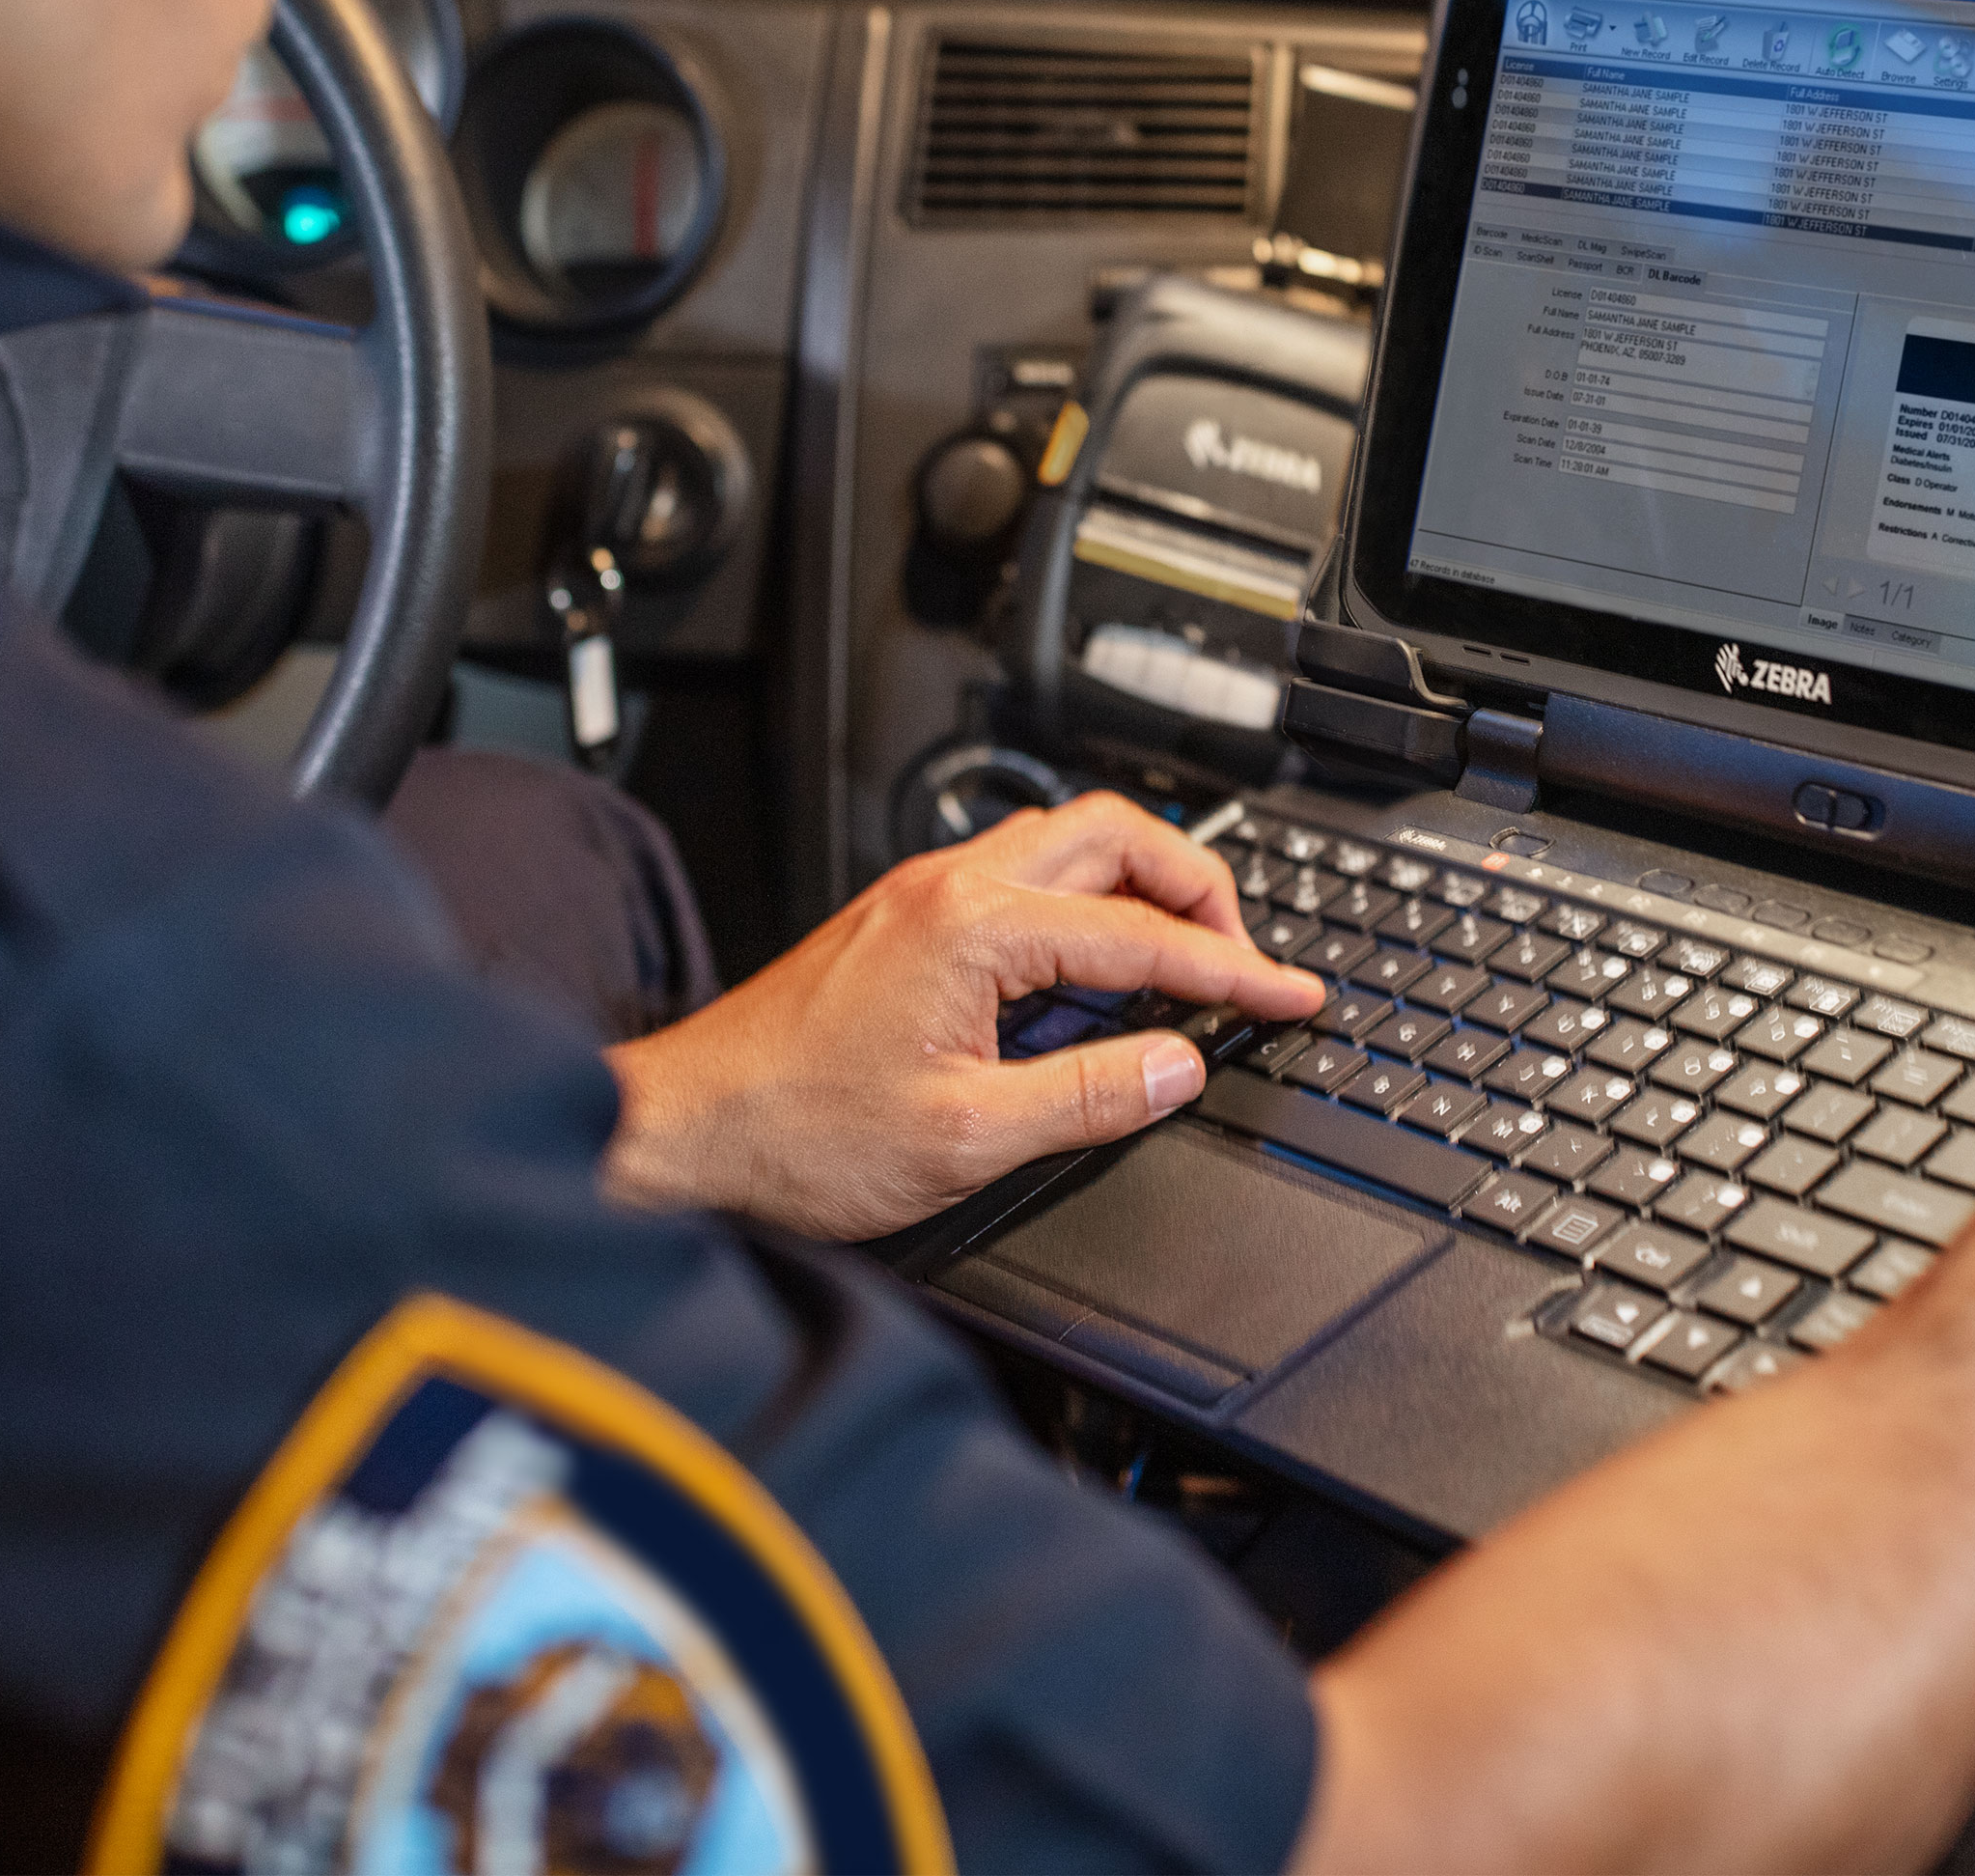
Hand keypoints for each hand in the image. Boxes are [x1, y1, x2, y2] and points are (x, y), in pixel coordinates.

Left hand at [599, 792, 1325, 1239]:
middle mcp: (947, 887)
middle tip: (1244, 957)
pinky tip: (1093, 969)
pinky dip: (1083, 906)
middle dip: (1198, 887)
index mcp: (973, 927)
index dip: (1233, 971)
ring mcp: (919, 896)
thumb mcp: (967, 1139)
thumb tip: (1181, 1065)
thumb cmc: (795, 1135)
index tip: (1292, 995)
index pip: (1143, 937)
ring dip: (1139, 886)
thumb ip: (1090, 1096)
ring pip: (1064, 845)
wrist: (682, 1133)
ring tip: (1185, 954)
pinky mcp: (900, 923)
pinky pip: (1020, 879)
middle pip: (1113, 837)